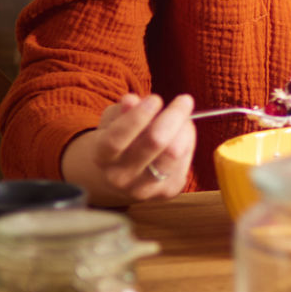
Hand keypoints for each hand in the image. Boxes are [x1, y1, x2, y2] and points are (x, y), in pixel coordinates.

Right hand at [59, 92, 197, 206]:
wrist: (122, 176)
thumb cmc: (120, 140)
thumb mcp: (114, 121)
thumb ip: (122, 111)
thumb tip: (131, 101)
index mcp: (102, 157)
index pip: (117, 138)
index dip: (138, 117)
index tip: (155, 99)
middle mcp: (121, 177)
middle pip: (154, 143)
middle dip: (173, 117)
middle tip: (184, 100)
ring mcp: (144, 189)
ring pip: (174, 154)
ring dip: (184, 129)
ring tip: (184, 118)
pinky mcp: (167, 192)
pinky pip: (185, 162)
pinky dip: (188, 143)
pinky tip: (182, 136)